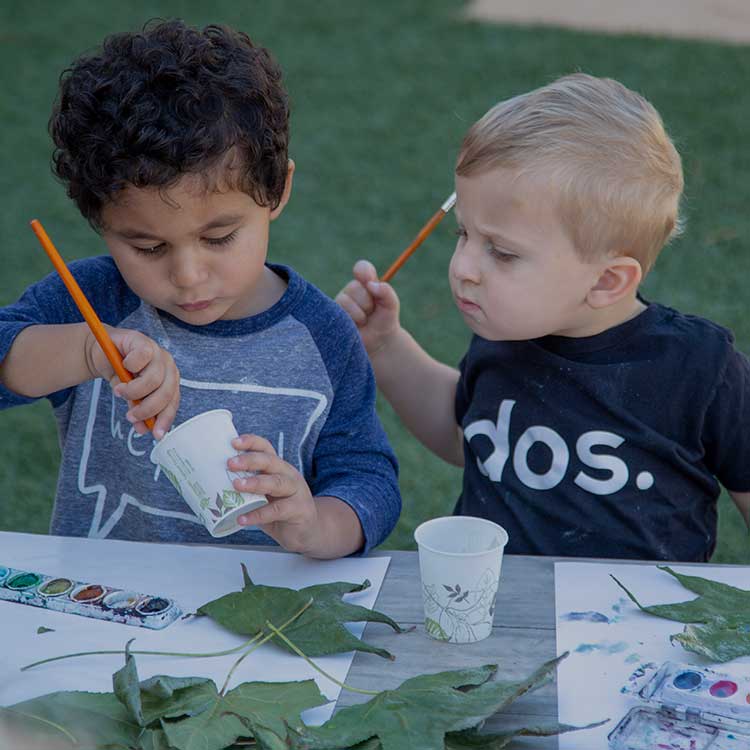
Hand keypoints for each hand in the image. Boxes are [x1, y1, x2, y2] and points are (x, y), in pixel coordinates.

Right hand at [85, 327, 179, 438]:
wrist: (102, 353)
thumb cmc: (120, 375)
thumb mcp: (130, 396)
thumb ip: (138, 409)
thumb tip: (142, 429)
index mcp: (169, 381)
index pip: (172, 403)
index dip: (165, 419)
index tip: (155, 435)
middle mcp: (168, 367)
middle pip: (165, 393)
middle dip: (147, 409)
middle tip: (130, 415)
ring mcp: (158, 353)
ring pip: (153, 379)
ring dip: (133, 391)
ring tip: (119, 391)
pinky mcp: (144, 341)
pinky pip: (141, 358)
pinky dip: (130, 366)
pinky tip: (124, 367)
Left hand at [229, 434, 319, 552]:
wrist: (309, 531)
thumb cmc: (280, 511)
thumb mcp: (264, 496)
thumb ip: (246, 490)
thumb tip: (210, 487)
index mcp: (278, 468)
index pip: (266, 448)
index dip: (251, 442)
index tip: (233, 442)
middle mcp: (288, 475)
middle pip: (271, 461)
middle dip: (250, 460)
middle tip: (230, 463)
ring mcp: (296, 491)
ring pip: (277, 482)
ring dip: (256, 482)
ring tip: (237, 485)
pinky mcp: (300, 510)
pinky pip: (277, 510)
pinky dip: (259, 515)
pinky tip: (243, 519)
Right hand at [335, 259, 400, 355]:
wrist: (379, 342)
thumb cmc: (385, 321)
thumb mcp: (391, 306)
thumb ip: (386, 292)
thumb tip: (371, 284)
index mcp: (364, 283)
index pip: (362, 268)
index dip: (364, 271)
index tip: (369, 281)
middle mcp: (350, 291)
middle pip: (354, 287)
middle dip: (367, 303)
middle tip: (371, 313)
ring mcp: (339, 303)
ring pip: (345, 301)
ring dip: (359, 315)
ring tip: (363, 322)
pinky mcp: (331, 316)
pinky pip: (337, 314)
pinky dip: (350, 322)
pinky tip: (354, 327)